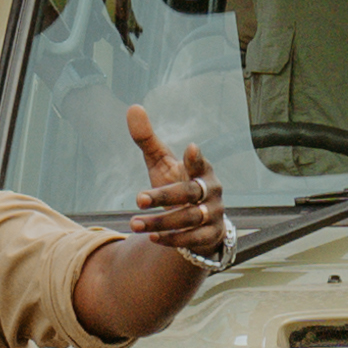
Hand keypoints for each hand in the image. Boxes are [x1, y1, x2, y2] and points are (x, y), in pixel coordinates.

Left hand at [120, 103, 226, 257]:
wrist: (200, 222)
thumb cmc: (177, 185)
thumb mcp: (161, 163)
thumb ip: (147, 140)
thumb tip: (133, 108)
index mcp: (201, 170)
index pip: (200, 163)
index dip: (196, 158)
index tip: (190, 149)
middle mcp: (211, 191)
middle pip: (189, 193)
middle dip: (163, 197)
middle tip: (137, 198)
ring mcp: (214, 214)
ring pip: (189, 218)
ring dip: (160, 222)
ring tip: (134, 224)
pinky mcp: (211, 235)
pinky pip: (193, 239)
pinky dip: (173, 239)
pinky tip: (152, 237)